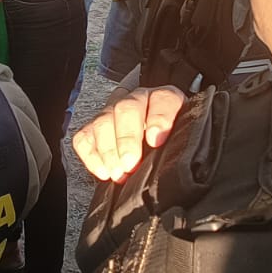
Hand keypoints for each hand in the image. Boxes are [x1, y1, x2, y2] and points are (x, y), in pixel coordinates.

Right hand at [71, 86, 186, 182]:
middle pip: (127, 108)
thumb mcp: (186, 140)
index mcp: (165, 100)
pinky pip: (84, 136)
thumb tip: (187, 165)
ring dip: (107, 150)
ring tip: (117, 173)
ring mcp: (112, 112)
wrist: (156, 141)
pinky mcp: (94, 128)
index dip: (159, 118)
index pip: (163, 100)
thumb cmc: (172, 143)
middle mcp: (137, 101)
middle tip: (130, 163)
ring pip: (103, 121)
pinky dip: (90, 154)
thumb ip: (186, 144)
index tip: (156, 140)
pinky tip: (102, 171)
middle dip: (127, 138)